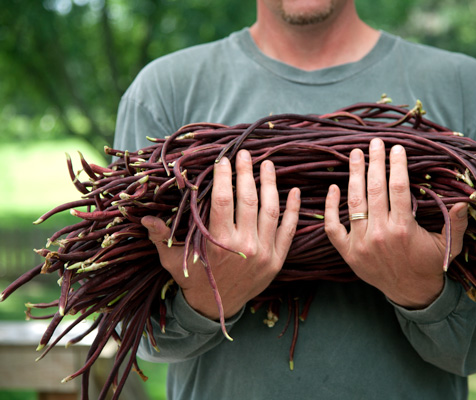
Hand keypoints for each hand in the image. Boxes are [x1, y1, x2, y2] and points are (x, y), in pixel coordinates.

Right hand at [142, 150, 300, 319]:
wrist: (216, 309)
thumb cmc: (192, 279)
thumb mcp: (172, 260)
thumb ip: (161, 237)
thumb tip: (144, 217)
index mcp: (218, 243)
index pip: (222, 201)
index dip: (223, 177)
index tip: (223, 160)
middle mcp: (244, 245)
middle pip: (248, 200)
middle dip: (246, 173)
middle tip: (245, 153)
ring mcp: (264, 253)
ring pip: (270, 210)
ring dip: (270, 184)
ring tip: (268, 164)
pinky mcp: (277, 260)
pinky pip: (289, 230)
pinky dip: (294, 210)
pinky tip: (295, 191)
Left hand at [324, 138, 468, 308]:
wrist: (412, 294)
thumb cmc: (430, 265)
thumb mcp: (449, 246)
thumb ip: (457, 224)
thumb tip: (467, 200)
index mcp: (404, 229)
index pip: (399, 188)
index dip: (398, 165)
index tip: (397, 148)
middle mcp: (380, 234)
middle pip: (375, 189)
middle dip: (375, 162)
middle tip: (374, 142)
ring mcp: (361, 243)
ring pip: (354, 202)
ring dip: (354, 175)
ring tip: (355, 154)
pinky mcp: (348, 252)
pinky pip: (332, 227)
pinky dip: (330, 207)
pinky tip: (333, 187)